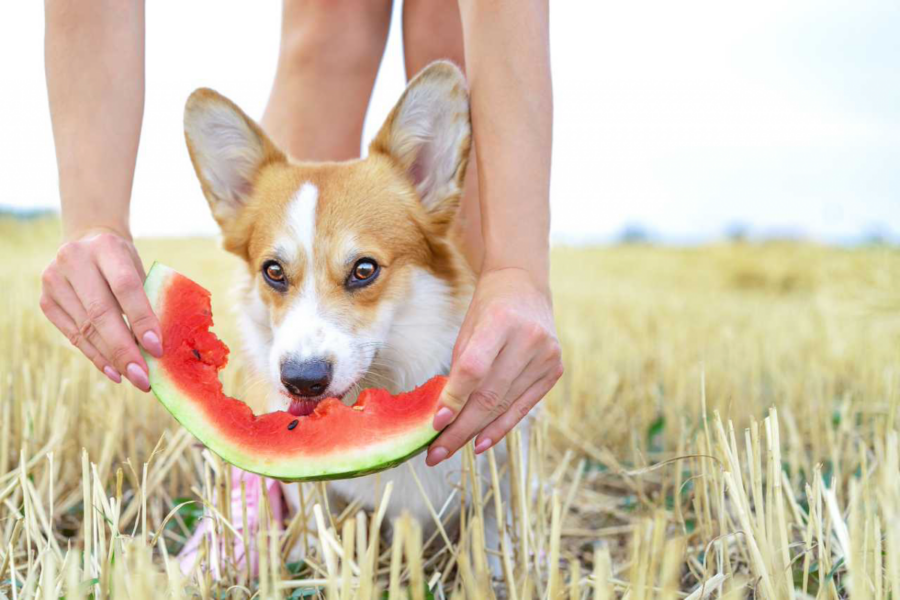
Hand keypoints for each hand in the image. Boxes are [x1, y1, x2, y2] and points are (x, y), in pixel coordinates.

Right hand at [39, 229, 161, 390]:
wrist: (87, 244)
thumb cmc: (123, 263)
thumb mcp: (139, 269)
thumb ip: (147, 300)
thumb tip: (157, 348)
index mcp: (106, 247)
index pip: (125, 287)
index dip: (141, 319)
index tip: (157, 349)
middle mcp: (74, 260)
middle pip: (101, 313)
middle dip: (124, 349)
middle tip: (144, 377)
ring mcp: (54, 280)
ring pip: (86, 329)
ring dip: (112, 358)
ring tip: (135, 378)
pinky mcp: (46, 301)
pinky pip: (74, 336)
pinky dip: (97, 356)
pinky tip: (115, 372)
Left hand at [425, 267, 562, 465]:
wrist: (525, 287)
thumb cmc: (489, 308)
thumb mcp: (468, 328)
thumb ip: (460, 368)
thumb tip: (443, 414)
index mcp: (501, 321)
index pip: (474, 368)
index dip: (454, 398)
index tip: (435, 424)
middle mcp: (529, 339)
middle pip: (490, 395)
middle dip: (460, 428)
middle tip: (436, 453)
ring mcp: (547, 356)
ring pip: (505, 406)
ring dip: (475, 432)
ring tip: (450, 449)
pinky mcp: (554, 370)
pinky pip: (523, 407)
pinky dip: (500, 428)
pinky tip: (480, 443)